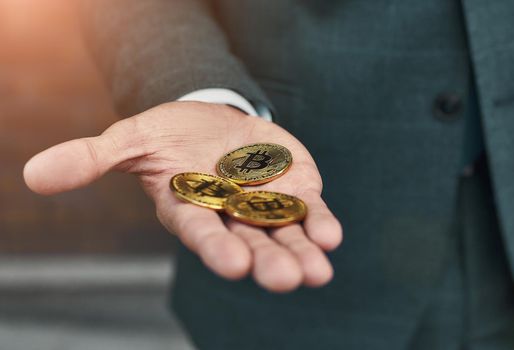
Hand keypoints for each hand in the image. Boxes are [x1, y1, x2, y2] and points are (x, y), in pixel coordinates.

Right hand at [23, 102, 341, 291]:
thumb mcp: (131, 139)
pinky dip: (320, 222)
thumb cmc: (169, 135)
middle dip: (267, 260)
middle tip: (284, 280)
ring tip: (317, 273)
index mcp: (191, 208)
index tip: (232, 264)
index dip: (216, 246)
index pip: (202, 232)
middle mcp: (230, 215)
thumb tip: (33, 175)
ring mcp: (265, 203)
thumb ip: (93, 158)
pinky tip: (331, 236)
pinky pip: (310, 209)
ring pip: (285, 233)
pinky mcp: (295, 187)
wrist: (213, 119)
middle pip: (250, 241)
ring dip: (302, 252)